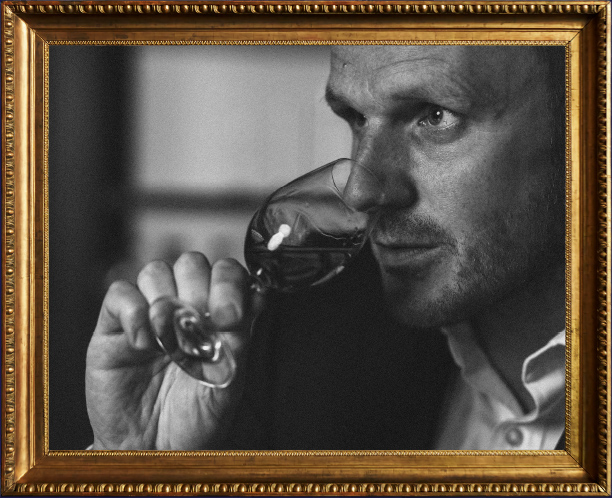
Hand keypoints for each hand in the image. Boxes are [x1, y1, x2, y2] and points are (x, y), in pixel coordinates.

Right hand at [85, 252, 262, 449]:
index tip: (229, 317)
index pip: (228, 274)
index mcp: (219, 317)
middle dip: (198, 288)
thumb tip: (245, 306)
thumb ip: (238, 346)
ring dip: (166, 302)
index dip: (230, 285)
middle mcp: (186, 309)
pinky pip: (120, 294)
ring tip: (169, 343)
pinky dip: (134, 312)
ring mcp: (150, 314)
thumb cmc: (194, 420)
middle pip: (192, 263)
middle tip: (199, 326)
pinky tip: (143, 344)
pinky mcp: (115, 327)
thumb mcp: (227, 387)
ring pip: (156, 271)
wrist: (152, 451)